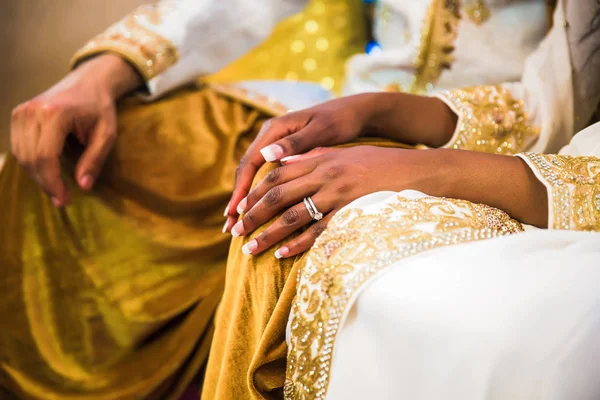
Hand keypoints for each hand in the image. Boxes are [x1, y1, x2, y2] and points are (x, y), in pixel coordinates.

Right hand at [10, 54, 141, 205]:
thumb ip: (95, 159)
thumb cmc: (100, 108)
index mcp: (55, 113)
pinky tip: (46, 173)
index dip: (53, 182)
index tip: (64, 199)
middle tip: (61, 199)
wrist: (88, 81)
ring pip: (21, 155)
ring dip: (36, 176)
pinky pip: (18, 147)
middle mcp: (32, 111)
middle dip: (45, 183)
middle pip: (31, 158)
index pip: (46, 156)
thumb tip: (83, 186)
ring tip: (55, 188)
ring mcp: (21, 111)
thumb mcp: (107, 134)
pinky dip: (30, 164)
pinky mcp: (17, 114)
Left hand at [223, 93, 457, 229]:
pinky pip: (318, 232)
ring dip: (268, 234)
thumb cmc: (379, 163)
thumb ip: (312, 157)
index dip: (254, 192)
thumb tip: (281, 162)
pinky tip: (281, 254)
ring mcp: (337, 195)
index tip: (240, 208)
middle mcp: (325, 175)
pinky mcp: (350, 213)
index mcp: (321, 158)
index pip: (277, 175)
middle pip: (278, 196)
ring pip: (292, 216)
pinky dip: (297, 244)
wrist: (415, 171)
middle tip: (236, 232)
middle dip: (253, 215)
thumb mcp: (344, 152)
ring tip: (250, 249)